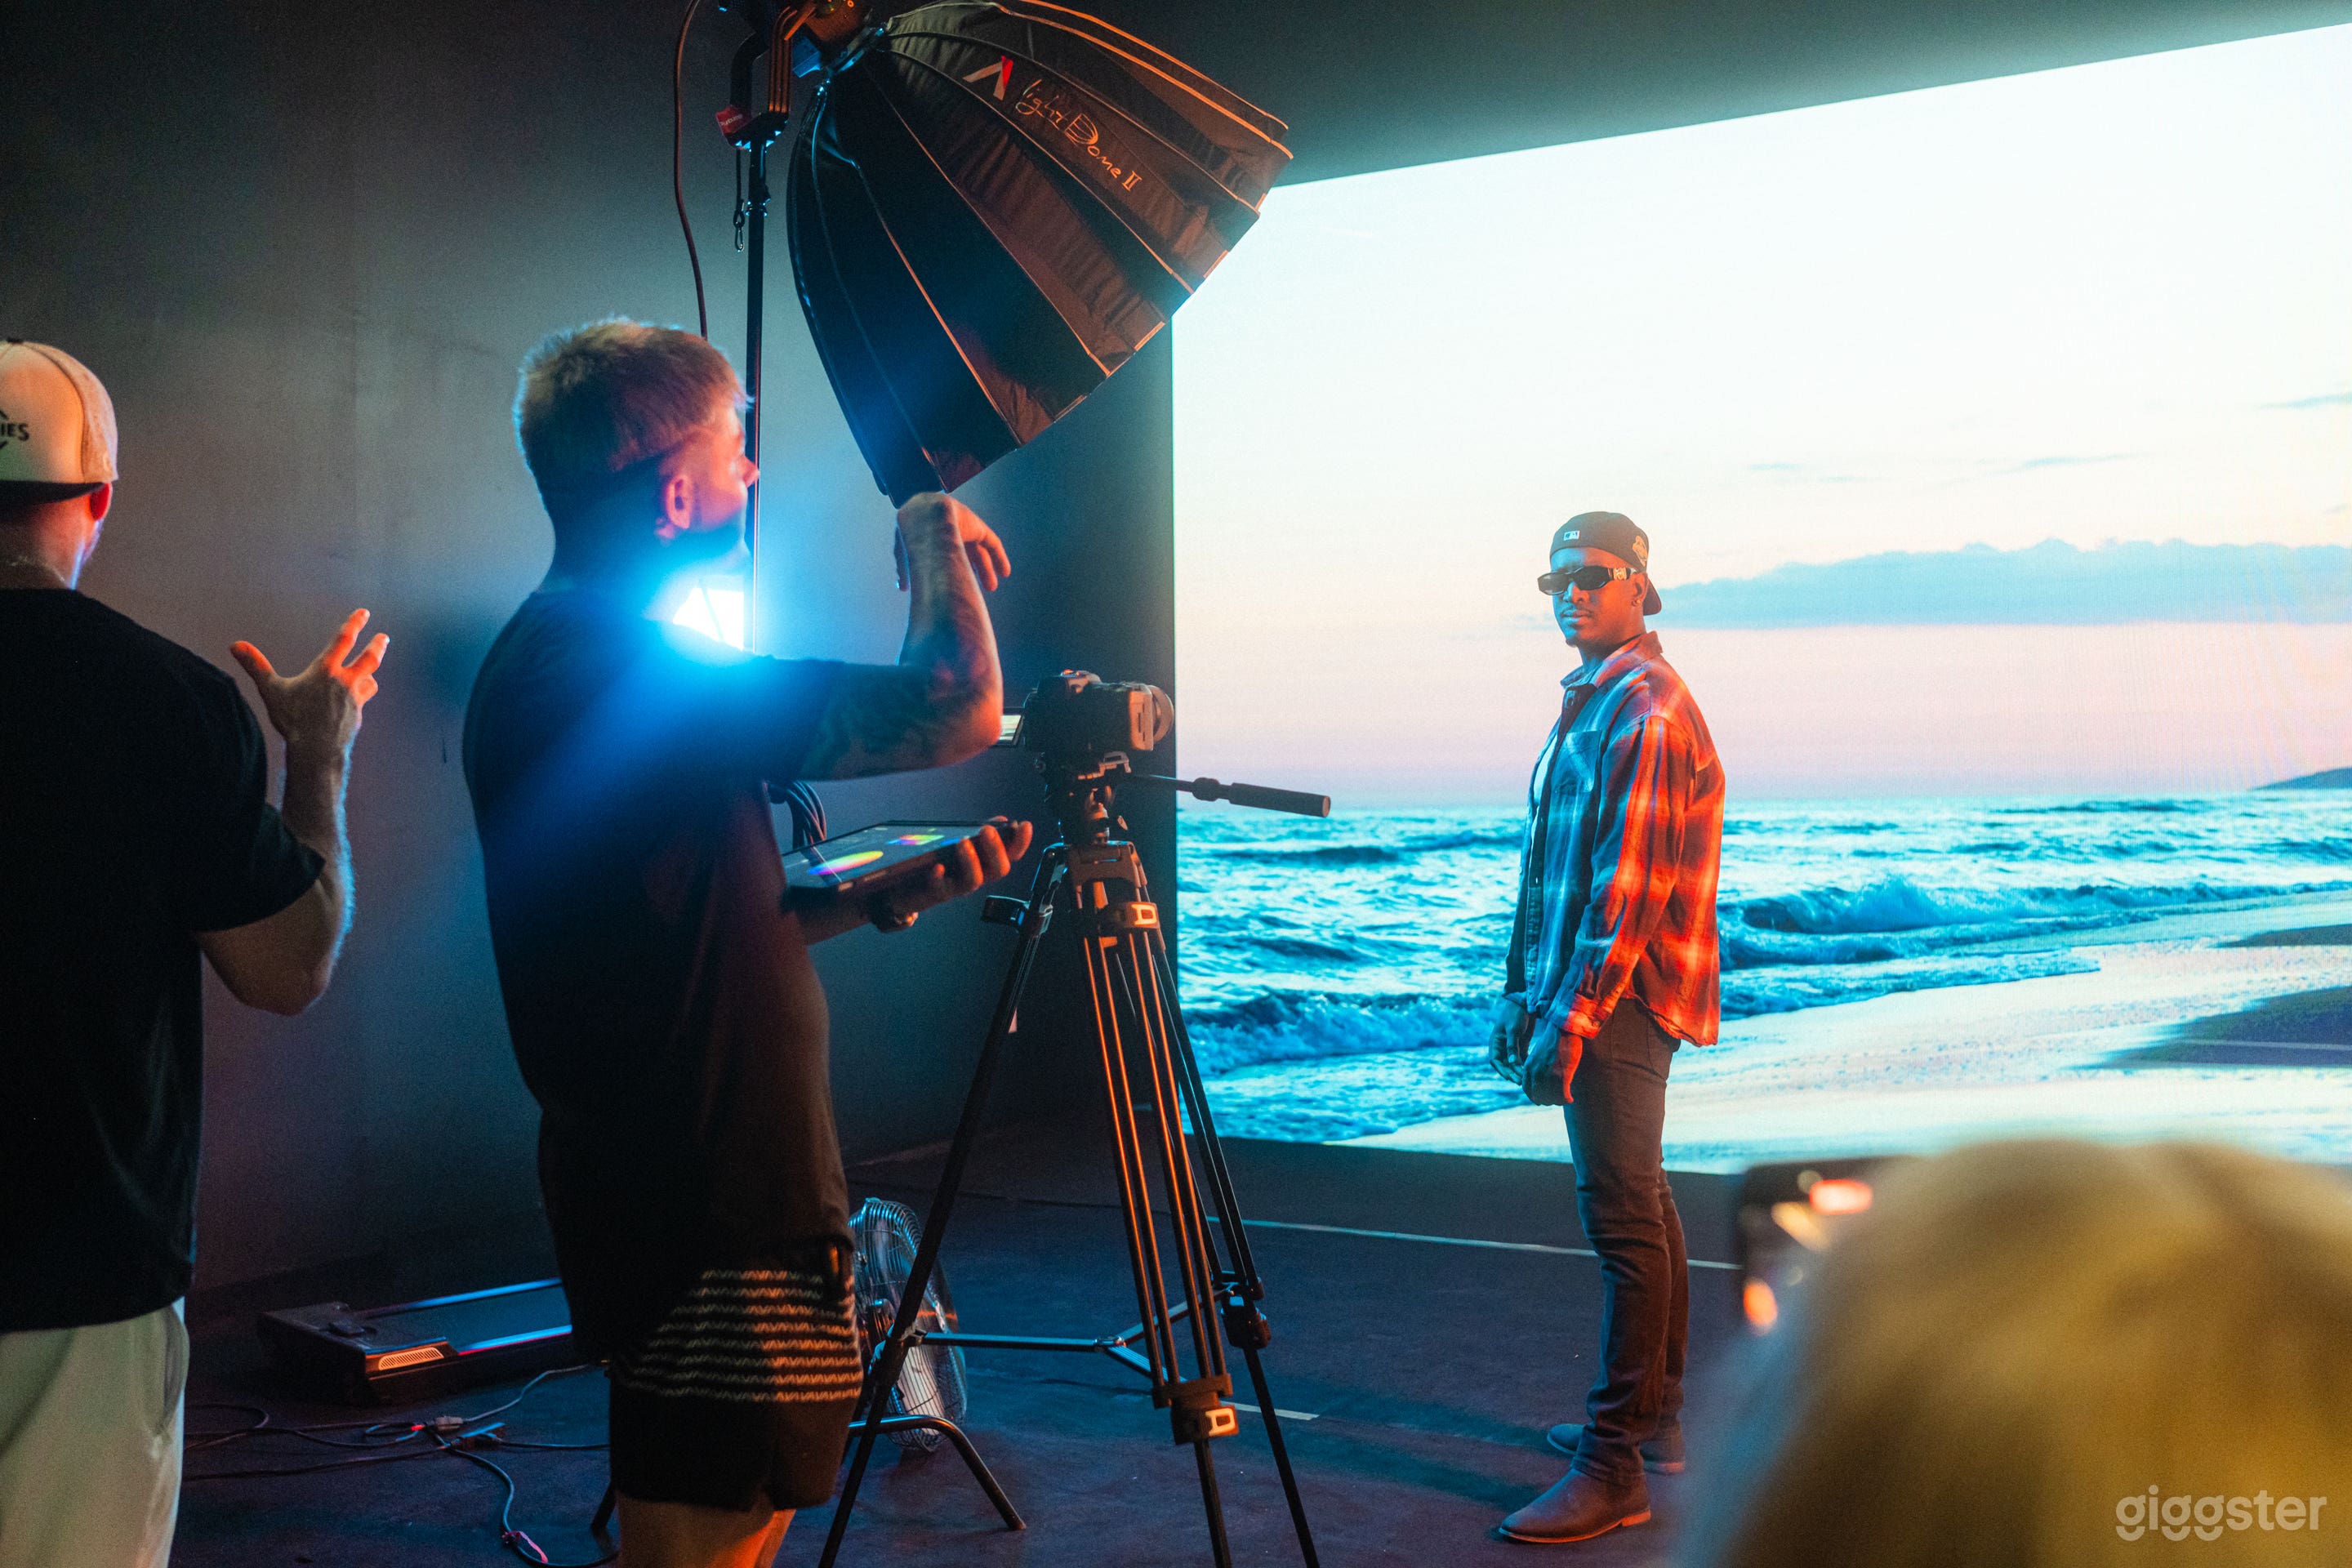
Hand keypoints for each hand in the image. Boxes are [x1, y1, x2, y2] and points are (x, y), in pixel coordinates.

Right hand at [230, 609, 389, 758]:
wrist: (317, 750)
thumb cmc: (294, 720)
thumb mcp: (271, 690)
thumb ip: (256, 666)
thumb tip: (235, 645)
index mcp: (326, 671)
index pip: (343, 640)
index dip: (354, 624)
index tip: (364, 613)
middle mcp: (345, 682)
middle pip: (368, 659)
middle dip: (377, 646)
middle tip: (384, 638)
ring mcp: (355, 700)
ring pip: (370, 682)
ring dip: (370, 675)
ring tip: (370, 674)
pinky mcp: (357, 717)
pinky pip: (361, 703)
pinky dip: (359, 699)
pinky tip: (354, 704)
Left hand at [865, 818, 1034, 929]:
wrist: (902, 890)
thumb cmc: (933, 864)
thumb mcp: (957, 845)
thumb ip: (979, 835)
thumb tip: (1003, 822)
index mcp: (983, 864)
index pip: (1010, 855)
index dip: (1020, 843)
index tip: (1024, 825)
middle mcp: (974, 877)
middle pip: (998, 870)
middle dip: (996, 850)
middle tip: (987, 830)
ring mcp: (955, 887)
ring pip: (973, 881)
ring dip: (971, 862)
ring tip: (963, 843)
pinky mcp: (934, 893)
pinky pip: (939, 889)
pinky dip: (939, 877)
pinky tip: (937, 867)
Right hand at [894, 492, 1010, 591]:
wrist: (922, 518)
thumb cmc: (911, 540)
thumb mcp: (907, 558)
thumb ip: (905, 570)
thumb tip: (902, 588)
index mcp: (930, 539)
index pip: (943, 558)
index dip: (948, 575)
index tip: (952, 592)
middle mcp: (947, 532)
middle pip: (963, 555)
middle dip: (970, 574)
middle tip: (978, 594)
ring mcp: (962, 527)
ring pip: (977, 551)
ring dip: (985, 569)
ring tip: (992, 587)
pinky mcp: (977, 526)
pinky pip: (991, 542)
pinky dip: (998, 557)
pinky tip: (1005, 572)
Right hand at [1487, 998, 1533, 1081]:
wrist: (1526, 1003)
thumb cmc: (1515, 1014)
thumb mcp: (1513, 1030)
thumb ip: (1512, 1047)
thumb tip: (1512, 1063)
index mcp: (1495, 1042)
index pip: (1495, 1060)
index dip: (1501, 1069)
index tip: (1509, 1077)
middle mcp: (1502, 1046)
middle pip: (1505, 1064)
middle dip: (1511, 1073)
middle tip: (1520, 1082)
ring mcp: (1512, 1047)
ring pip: (1513, 1063)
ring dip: (1518, 1071)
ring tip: (1526, 1080)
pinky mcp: (1521, 1046)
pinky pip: (1521, 1059)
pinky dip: (1525, 1066)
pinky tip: (1531, 1072)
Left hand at [1520, 1026, 1588, 1106]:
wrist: (1563, 1030)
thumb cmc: (1554, 1041)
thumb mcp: (1538, 1055)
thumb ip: (1536, 1067)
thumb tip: (1540, 1079)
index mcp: (1529, 1067)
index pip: (1527, 1089)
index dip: (1534, 1096)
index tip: (1541, 1100)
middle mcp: (1536, 1073)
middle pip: (1538, 1096)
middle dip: (1547, 1101)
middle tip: (1556, 1100)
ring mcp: (1549, 1076)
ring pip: (1551, 1098)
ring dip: (1558, 1101)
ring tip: (1565, 1099)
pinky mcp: (1562, 1076)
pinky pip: (1563, 1096)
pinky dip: (1567, 1099)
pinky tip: (1570, 1099)